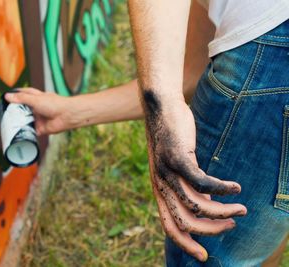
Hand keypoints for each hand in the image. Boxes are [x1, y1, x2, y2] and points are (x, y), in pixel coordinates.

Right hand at [5, 88, 72, 134]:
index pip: (24, 94)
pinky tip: (17, 133)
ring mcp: (38, 119)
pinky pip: (30, 131)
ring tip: (6, 124)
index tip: (7, 97)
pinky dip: (24, 132)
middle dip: (15, 111)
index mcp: (37, 98)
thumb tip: (8, 96)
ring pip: (25, 121)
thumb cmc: (55, 104)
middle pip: (23, 109)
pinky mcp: (40, 129)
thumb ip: (21, 99)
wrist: (67, 115)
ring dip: (18, 122)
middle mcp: (37, 108)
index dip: (16, 95)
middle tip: (4, 113)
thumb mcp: (35, 99)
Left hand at [142, 91, 246, 261]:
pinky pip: (203, 183)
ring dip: (223, 210)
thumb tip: (207, 207)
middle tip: (232, 224)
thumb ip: (188, 188)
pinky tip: (235, 187)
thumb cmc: (172, 139)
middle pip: (186, 221)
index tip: (203, 255)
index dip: (185, 243)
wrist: (160, 108)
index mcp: (159, 190)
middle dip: (211, 230)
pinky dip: (222, 189)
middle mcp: (161, 185)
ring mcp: (168, 172)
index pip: (168, 225)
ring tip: (240, 207)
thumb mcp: (178, 168)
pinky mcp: (179, 158)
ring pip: (197, 205)